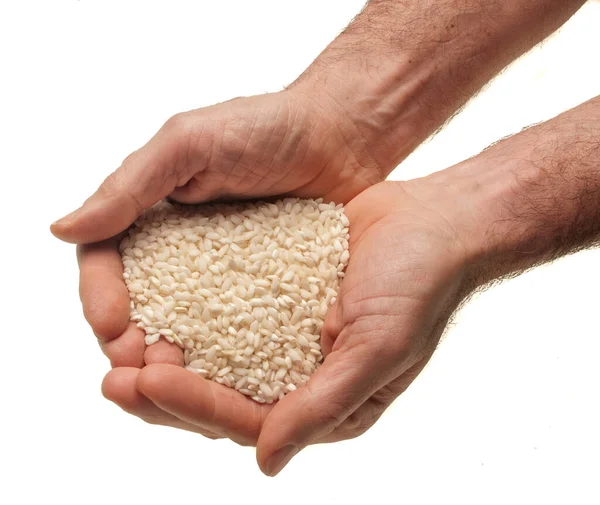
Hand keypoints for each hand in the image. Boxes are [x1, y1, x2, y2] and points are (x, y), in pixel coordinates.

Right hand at [53, 90, 386, 442]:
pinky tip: (222, 374)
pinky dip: (222, 352)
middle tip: (139, 365)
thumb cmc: (266, 127)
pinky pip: (235, 327)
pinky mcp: (262, 290)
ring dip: (170, 356)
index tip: (111, 324)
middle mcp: (182, 249)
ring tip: (174, 379)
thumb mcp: (188, 144)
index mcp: (153, 213)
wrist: (340, 136)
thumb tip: (63, 230)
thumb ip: (130, 187)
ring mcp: (223, 274)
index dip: (100, 295)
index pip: (107, 260)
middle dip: (131, 338)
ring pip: (182, 325)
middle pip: (140, 303)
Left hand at [87, 175, 473, 471]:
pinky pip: (231, 312)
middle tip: (112, 380)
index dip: (195, 406)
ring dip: (172, 355)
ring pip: (218, 359)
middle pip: (223, 397)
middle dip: (167, 393)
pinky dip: (195, 312)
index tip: (144, 385)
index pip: (250, 419)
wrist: (436, 223)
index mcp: (329, 401)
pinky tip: (161, 303)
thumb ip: (324, 406)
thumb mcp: (379, 350)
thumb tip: (266, 461)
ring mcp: (290, 337)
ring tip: (123, 346)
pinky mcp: (282, 297)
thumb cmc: (421, 286)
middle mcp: (305, 376)